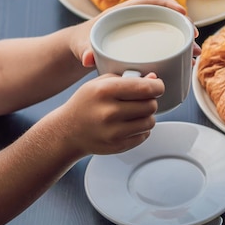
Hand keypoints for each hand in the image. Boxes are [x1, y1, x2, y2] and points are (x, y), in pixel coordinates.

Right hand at [48, 73, 164, 155]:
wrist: (67, 132)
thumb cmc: (86, 103)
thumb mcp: (100, 83)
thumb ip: (128, 79)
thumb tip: (154, 78)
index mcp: (105, 91)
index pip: (145, 88)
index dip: (157, 86)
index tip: (157, 86)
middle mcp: (109, 112)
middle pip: (151, 105)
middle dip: (150, 101)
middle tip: (140, 101)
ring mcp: (113, 132)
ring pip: (150, 122)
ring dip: (147, 116)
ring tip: (134, 113)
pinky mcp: (118, 146)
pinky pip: (144, 135)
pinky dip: (141, 130)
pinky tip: (128, 125)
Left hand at [71, 0, 194, 66]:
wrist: (80, 50)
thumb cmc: (81, 43)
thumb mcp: (82, 45)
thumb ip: (84, 50)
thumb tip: (87, 58)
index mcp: (125, 12)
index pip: (151, 2)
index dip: (169, 5)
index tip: (183, 13)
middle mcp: (138, 20)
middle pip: (166, 18)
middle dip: (184, 26)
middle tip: (195, 39)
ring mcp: (144, 33)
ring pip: (169, 33)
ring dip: (185, 42)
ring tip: (195, 55)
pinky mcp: (146, 47)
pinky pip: (166, 46)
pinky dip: (178, 53)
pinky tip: (187, 63)